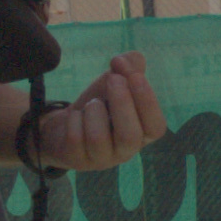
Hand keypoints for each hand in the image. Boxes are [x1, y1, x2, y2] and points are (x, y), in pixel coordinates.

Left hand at [29, 54, 165, 169]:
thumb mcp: (115, 83)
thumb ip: (127, 67)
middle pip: (130, 136)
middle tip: (113, 79)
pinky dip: (74, 119)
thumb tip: (125, 60)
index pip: (156, 127)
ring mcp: (101, 159)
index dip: (148, 102)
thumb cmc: (99, 107)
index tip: (135, 76)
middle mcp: (125, 151)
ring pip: (98, 138)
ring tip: (92, 104)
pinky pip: (75, 138)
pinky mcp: (77, 160)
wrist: (64, 127)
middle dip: (122, 103)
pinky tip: (76, 116)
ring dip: (94, 112)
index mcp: (142, 133)